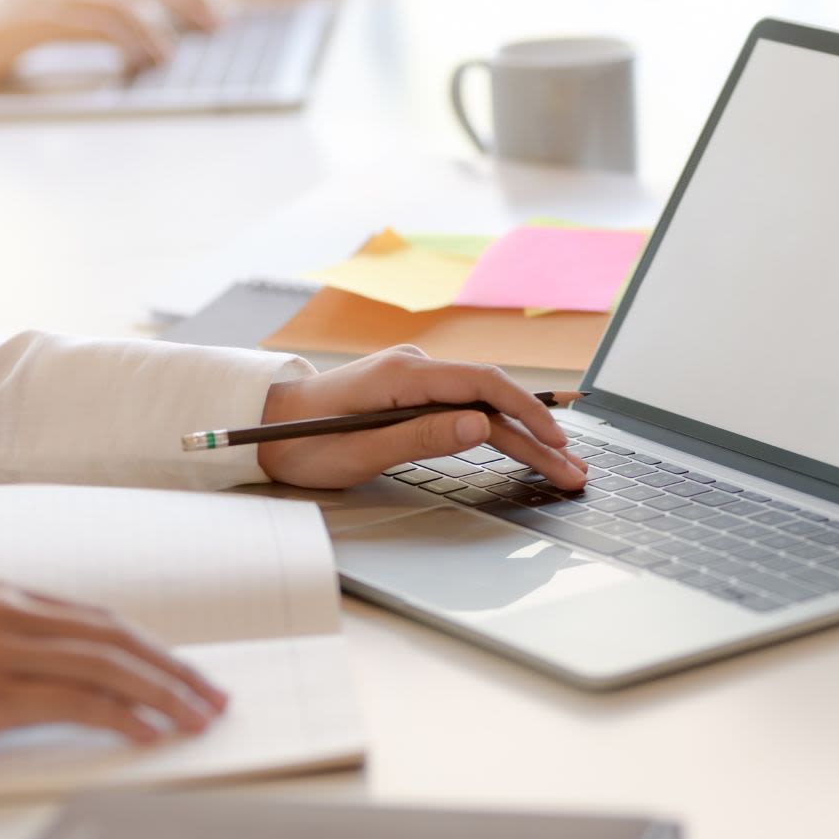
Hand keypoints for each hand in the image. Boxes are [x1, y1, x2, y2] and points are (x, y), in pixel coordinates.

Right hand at [0, 0, 219, 87]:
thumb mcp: (48, 24)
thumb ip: (89, 22)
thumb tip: (144, 41)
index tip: (213, 12)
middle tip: (216, 26)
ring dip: (157, 29)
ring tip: (173, 56)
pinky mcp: (35, 17)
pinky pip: (94, 24)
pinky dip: (126, 41)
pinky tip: (139, 61)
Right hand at [0, 582, 226, 758]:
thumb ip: (22, 644)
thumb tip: (89, 676)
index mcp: (9, 596)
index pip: (103, 621)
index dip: (154, 650)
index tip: (188, 675)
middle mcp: (12, 613)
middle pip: (117, 639)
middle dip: (173, 670)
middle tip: (212, 697)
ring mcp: (3, 649)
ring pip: (107, 667)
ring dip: (161, 695)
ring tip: (195, 718)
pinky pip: (75, 702)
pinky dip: (121, 717)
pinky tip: (149, 732)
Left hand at [257, 345, 590, 490]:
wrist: (264, 424)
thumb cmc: (299, 442)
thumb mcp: (358, 451)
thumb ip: (422, 437)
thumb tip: (480, 427)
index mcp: (402, 375)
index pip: (483, 385)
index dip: (526, 414)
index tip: (556, 443)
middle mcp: (415, 368)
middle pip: (492, 400)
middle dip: (538, 436)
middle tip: (574, 471)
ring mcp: (417, 379)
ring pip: (485, 406)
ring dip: (525, 437)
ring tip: (563, 466)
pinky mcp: (416, 393)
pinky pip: (468, 407)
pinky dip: (500, 430)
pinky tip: (528, 445)